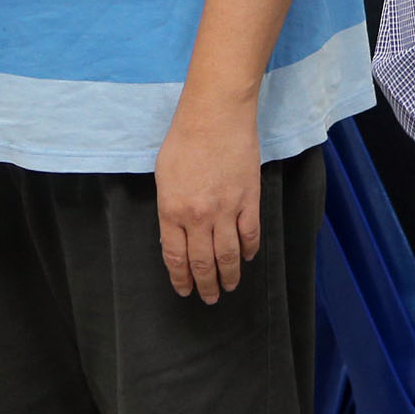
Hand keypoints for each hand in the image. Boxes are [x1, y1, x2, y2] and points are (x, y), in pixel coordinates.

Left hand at [155, 95, 260, 302]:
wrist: (215, 115)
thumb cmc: (184, 139)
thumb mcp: (164, 176)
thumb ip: (170, 207)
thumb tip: (178, 229)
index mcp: (172, 212)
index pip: (176, 257)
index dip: (181, 278)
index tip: (185, 290)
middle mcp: (198, 217)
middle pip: (202, 262)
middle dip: (206, 285)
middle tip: (210, 298)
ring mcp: (226, 209)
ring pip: (228, 254)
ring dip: (230, 275)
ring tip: (231, 287)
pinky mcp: (249, 199)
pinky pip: (250, 233)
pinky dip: (250, 249)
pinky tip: (248, 257)